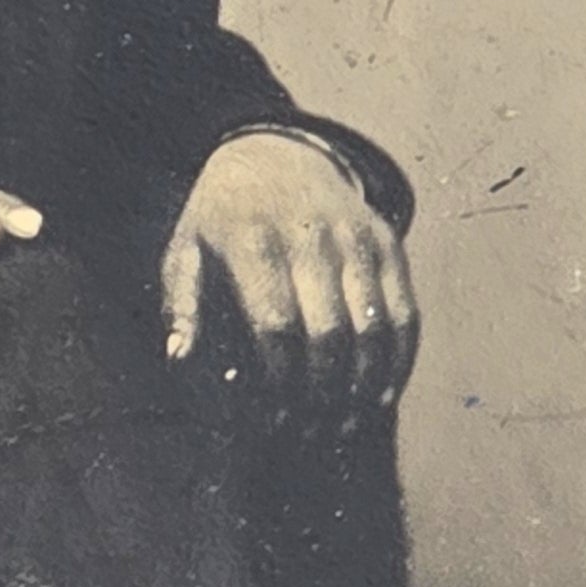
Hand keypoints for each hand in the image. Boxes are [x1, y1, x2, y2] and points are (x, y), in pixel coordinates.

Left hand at [160, 131, 418, 417]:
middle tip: (310, 435)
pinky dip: (398, 362)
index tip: (271, 422)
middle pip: (329, 333)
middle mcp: (312, 235)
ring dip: (364, 388)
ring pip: (375, 328)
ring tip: (344, 427)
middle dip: (322, 396)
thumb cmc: (222, 219)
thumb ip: (182, 304)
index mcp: (254, 239)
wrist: (277, 152)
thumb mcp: (186, 249)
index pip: (276, 325)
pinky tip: (381, 397)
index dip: (279, 382)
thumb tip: (179, 359)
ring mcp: (357, 237)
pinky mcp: (388, 243)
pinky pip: (406, 312)